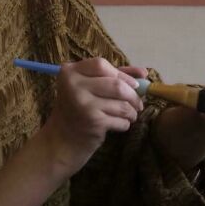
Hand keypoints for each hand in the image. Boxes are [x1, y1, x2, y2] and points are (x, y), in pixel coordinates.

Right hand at [42, 57, 144, 173]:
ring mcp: (83, 104)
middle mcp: (74, 85)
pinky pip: (121, 120)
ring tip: (129, 115)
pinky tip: (118, 125)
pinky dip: (125, 123)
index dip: (122, 74)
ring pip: (122, 104)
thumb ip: (113, 76)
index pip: (101, 64)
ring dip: (131, 112)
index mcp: (70, 72)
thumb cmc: (76, 110)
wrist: (61, 141)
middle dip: (133, 96)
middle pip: (116, 84)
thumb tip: (143, 73)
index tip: (134, 85)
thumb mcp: (88, 88)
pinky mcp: (93, 121)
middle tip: (138, 104)